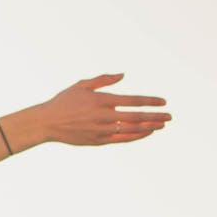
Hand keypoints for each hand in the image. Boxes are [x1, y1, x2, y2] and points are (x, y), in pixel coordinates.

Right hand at [22, 74, 170, 146]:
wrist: (46, 123)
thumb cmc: (64, 102)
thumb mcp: (82, 85)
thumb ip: (103, 80)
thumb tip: (122, 75)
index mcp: (102, 100)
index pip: (133, 101)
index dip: (150, 102)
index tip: (163, 102)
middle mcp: (104, 116)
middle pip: (137, 117)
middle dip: (156, 117)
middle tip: (169, 116)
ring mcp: (102, 130)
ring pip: (132, 130)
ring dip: (149, 127)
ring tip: (161, 125)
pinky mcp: (98, 141)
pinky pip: (122, 139)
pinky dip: (136, 136)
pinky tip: (145, 133)